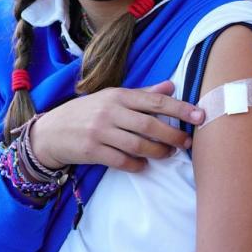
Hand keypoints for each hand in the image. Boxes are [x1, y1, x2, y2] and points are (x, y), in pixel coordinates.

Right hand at [30, 81, 203, 171]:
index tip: (201, 115)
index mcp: (119, 95)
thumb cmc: (88, 112)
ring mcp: (100, 132)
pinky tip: (144, 165)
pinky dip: (137, 164)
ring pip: (138, 145)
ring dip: (158, 151)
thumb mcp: (112, 97)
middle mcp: (110, 111)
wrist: (50, 132)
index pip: (156, 101)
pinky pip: (122, 161)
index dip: (181, 109)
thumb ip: (143, 93)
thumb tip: (171, 86)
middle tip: (187, 141)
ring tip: (169, 153)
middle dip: (173, 135)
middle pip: (150, 125)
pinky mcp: (92, 151)